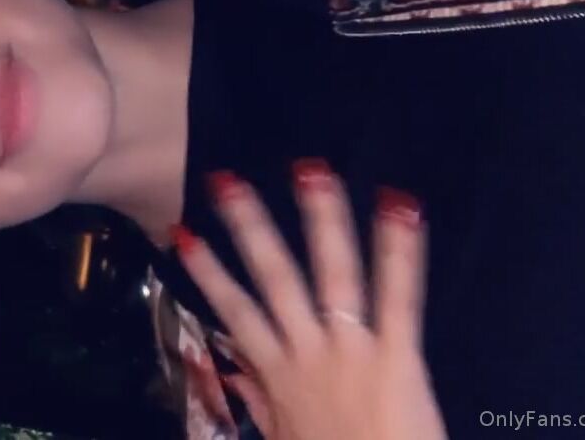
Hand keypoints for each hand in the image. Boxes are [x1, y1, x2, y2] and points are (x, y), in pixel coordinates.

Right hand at [173, 160, 446, 439]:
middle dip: (248, 228)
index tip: (183, 234)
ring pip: (329, 275)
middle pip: (273, 280)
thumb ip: (262, 402)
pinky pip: (398, 296)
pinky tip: (400, 208)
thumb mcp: (282, 439)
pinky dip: (399, 252)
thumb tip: (234, 370)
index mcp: (279, 374)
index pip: (234, 312)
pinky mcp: (399, 358)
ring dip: (319, 220)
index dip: (207, 272)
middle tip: (227, 182)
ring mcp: (352, 351)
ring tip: (310, 171)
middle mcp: (308, 353)